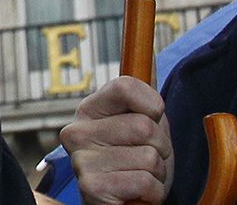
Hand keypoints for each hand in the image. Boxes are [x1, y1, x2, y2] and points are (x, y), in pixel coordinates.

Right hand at [60, 76, 173, 204]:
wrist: (128, 202)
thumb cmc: (136, 160)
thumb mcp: (144, 122)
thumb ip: (143, 91)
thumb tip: (148, 48)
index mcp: (89, 109)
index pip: (126, 86)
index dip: (153, 106)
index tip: (152, 119)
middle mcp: (76, 132)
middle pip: (144, 126)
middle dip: (160, 147)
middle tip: (148, 158)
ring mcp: (81, 161)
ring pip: (149, 156)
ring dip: (157, 172)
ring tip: (141, 176)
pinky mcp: (91, 189)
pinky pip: (145, 182)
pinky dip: (153, 192)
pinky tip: (137, 194)